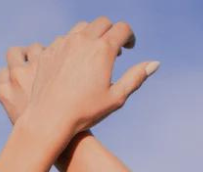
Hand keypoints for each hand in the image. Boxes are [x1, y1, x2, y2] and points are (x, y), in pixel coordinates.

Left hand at [0, 17, 158, 140]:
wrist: (50, 118)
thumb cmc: (86, 112)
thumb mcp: (116, 98)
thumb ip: (136, 77)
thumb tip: (155, 63)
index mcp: (103, 50)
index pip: (122, 29)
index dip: (129, 37)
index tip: (129, 47)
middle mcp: (83, 40)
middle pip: (102, 23)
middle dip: (111, 32)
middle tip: (113, 50)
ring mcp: (63, 43)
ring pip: (82, 28)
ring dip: (91, 36)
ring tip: (93, 54)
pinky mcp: (47, 51)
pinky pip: (63, 39)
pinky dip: (72, 45)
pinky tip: (73, 61)